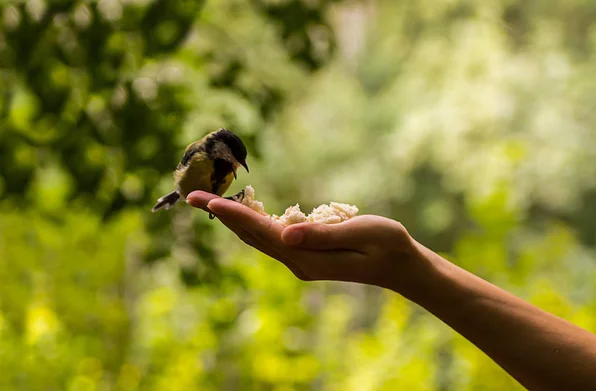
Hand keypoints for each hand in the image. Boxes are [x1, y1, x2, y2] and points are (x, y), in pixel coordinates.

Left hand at [186, 191, 425, 291]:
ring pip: (257, 239)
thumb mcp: (360, 234)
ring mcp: (300, 262)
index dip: (233, 214)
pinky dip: (252, 224)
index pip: (261, 232)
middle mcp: (297, 262)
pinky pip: (271, 239)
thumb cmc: (387, 244)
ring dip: (233, 220)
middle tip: (193, 195)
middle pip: (251, 236)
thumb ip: (322, 235)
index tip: (206, 199)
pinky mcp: (305, 257)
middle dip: (222, 215)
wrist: (400, 266)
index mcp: (307, 257)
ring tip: (210, 201)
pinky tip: (243, 213)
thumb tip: (283, 233)